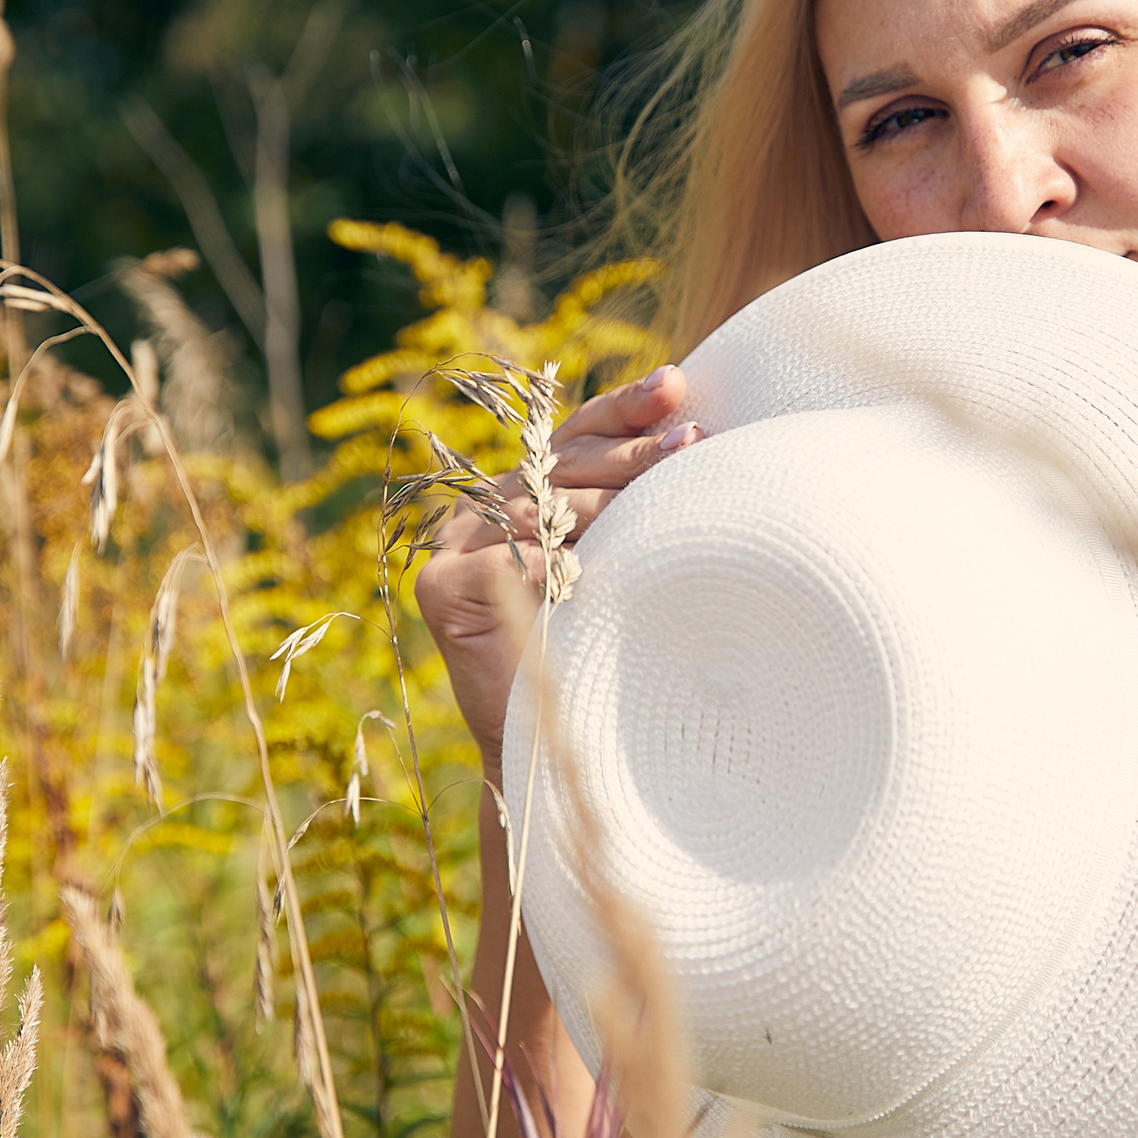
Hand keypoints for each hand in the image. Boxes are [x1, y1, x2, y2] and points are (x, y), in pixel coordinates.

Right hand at [413, 364, 702, 762]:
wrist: (553, 752)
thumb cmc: (604, 656)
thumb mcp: (624, 562)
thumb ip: (634, 508)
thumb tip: (698, 434)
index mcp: (523, 497)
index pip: (572, 437)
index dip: (622, 408)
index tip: (676, 385)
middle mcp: (481, 513)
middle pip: (560, 464)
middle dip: (632, 450)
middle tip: (693, 440)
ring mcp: (454, 548)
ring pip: (541, 504)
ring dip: (610, 497)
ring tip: (672, 487)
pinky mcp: (439, 587)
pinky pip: (513, 554)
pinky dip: (563, 555)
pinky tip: (605, 555)